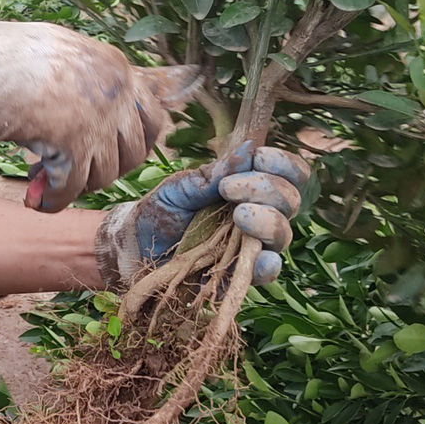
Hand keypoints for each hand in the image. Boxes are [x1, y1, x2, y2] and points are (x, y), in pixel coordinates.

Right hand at [0, 19, 199, 211]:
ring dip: (78, 184)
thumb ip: (88, 76)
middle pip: (135, 152)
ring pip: (105, 175)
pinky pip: (73, 188)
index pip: (153, 116)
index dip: (133, 142)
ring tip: (49, 180)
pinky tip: (38, 200)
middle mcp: (116, 93)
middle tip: (79, 171)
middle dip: (108, 168)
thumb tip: (98, 106)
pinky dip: (55, 200)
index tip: (112, 153)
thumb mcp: (61, 52)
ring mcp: (98, 119)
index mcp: (116, 67)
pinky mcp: (73, 144)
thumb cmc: (1, 54)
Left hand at [94, 143, 310, 287]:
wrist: (135, 249)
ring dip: (267, 221)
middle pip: (289, 201)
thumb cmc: (161, 211)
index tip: (259, 158)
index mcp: (249, 188)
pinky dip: (267, 263)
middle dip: (266, 189)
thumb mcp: (181, 187)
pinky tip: (259, 255)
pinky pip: (267, 271)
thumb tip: (249, 147)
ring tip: (239, 215)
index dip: (282, 163)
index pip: (287, 173)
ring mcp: (252, 247)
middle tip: (229, 188)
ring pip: (282, 234)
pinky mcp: (241, 276)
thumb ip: (214, 173)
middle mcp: (260, 216)